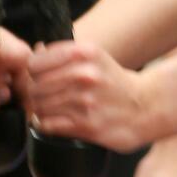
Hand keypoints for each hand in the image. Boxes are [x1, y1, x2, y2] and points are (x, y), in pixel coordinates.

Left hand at [25, 39, 154, 155]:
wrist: (146, 106)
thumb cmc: (114, 81)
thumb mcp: (94, 56)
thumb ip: (63, 54)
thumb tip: (34, 51)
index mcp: (84, 53)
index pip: (35, 63)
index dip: (31, 73)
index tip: (36, 79)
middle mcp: (84, 75)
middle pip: (34, 87)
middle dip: (33, 94)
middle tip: (40, 98)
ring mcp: (85, 101)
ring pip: (39, 107)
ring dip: (40, 111)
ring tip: (51, 109)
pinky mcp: (87, 125)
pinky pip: (49, 125)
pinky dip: (46, 124)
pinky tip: (56, 121)